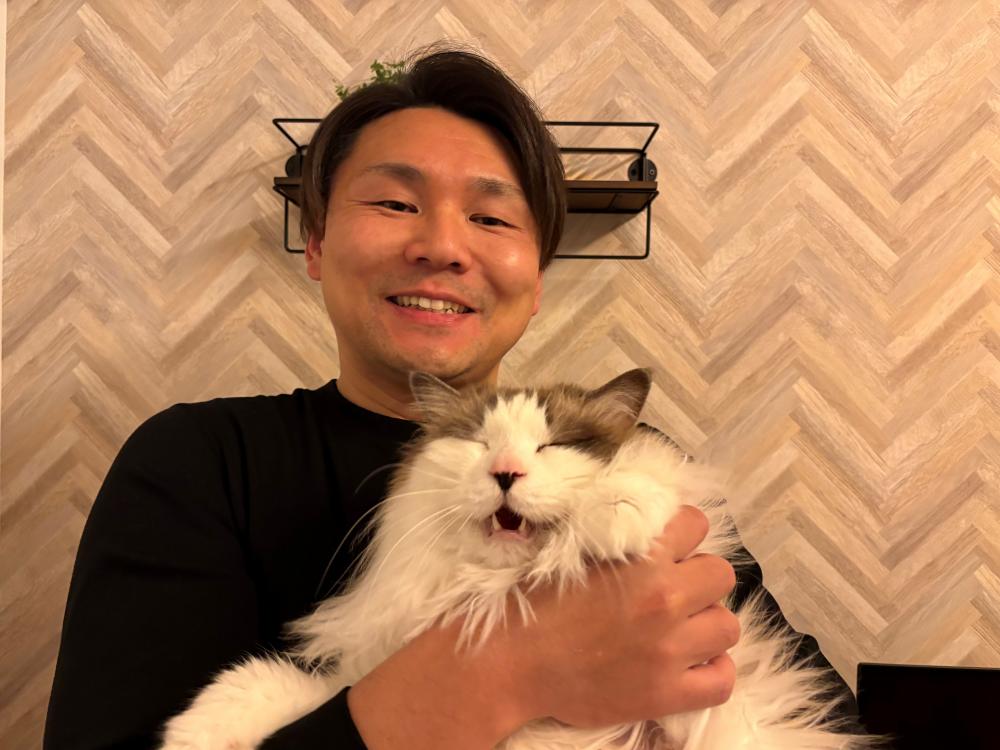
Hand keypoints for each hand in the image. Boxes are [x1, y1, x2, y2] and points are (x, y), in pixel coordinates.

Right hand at [506, 504, 739, 728]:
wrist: (509, 659)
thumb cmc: (532, 599)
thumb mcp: (574, 546)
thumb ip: (619, 534)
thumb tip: (651, 525)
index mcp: (641, 557)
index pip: (696, 524)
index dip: (680, 536)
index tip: (664, 549)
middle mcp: (664, 599)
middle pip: (720, 575)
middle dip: (698, 578)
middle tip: (671, 591)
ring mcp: (669, 649)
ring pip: (727, 625)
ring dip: (705, 623)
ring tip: (678, 629)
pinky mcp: (665, 693)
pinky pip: (722, 680)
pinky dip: (712, 670)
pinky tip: (691, 664)